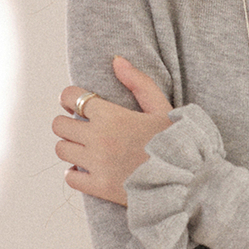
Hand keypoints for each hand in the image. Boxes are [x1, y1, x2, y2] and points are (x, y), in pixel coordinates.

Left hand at [53, 56, 172, 204]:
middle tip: (82, 128)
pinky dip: (75, 174)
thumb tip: (116, 60)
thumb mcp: (163, 107)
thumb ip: (139, 82)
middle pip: (59, 125)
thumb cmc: (178, 142)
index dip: (70, 98)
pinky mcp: (100, 187)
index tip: (77, 104)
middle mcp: (99, 138)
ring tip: (87, 149)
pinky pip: (70, 178)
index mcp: (113, 116)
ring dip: (71, 147)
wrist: (188, 180)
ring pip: (61, 150)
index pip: (71, 97)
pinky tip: (88, 170)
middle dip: (69, 123)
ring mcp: (98, 164)